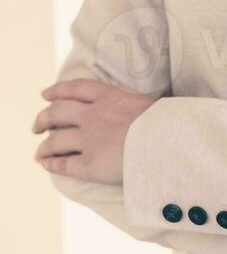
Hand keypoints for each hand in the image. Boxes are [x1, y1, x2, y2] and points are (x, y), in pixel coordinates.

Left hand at [32, 79, 156, 183]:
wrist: (163, 142)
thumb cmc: (162, 121)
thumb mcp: (144, 101)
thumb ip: (128, 101)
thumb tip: (128, 104)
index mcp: (108, 96)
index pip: (75, 89)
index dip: (57, 91)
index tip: (45, 94)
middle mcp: (93, 116)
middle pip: (58, 113)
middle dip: (43, 119)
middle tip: (36, 126)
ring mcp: (89, 140)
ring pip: (56, 140)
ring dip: (43, 146)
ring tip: (38, 152)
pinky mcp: (89, 165)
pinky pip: (63, 164)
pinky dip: (51, 164)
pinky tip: (46, 165)